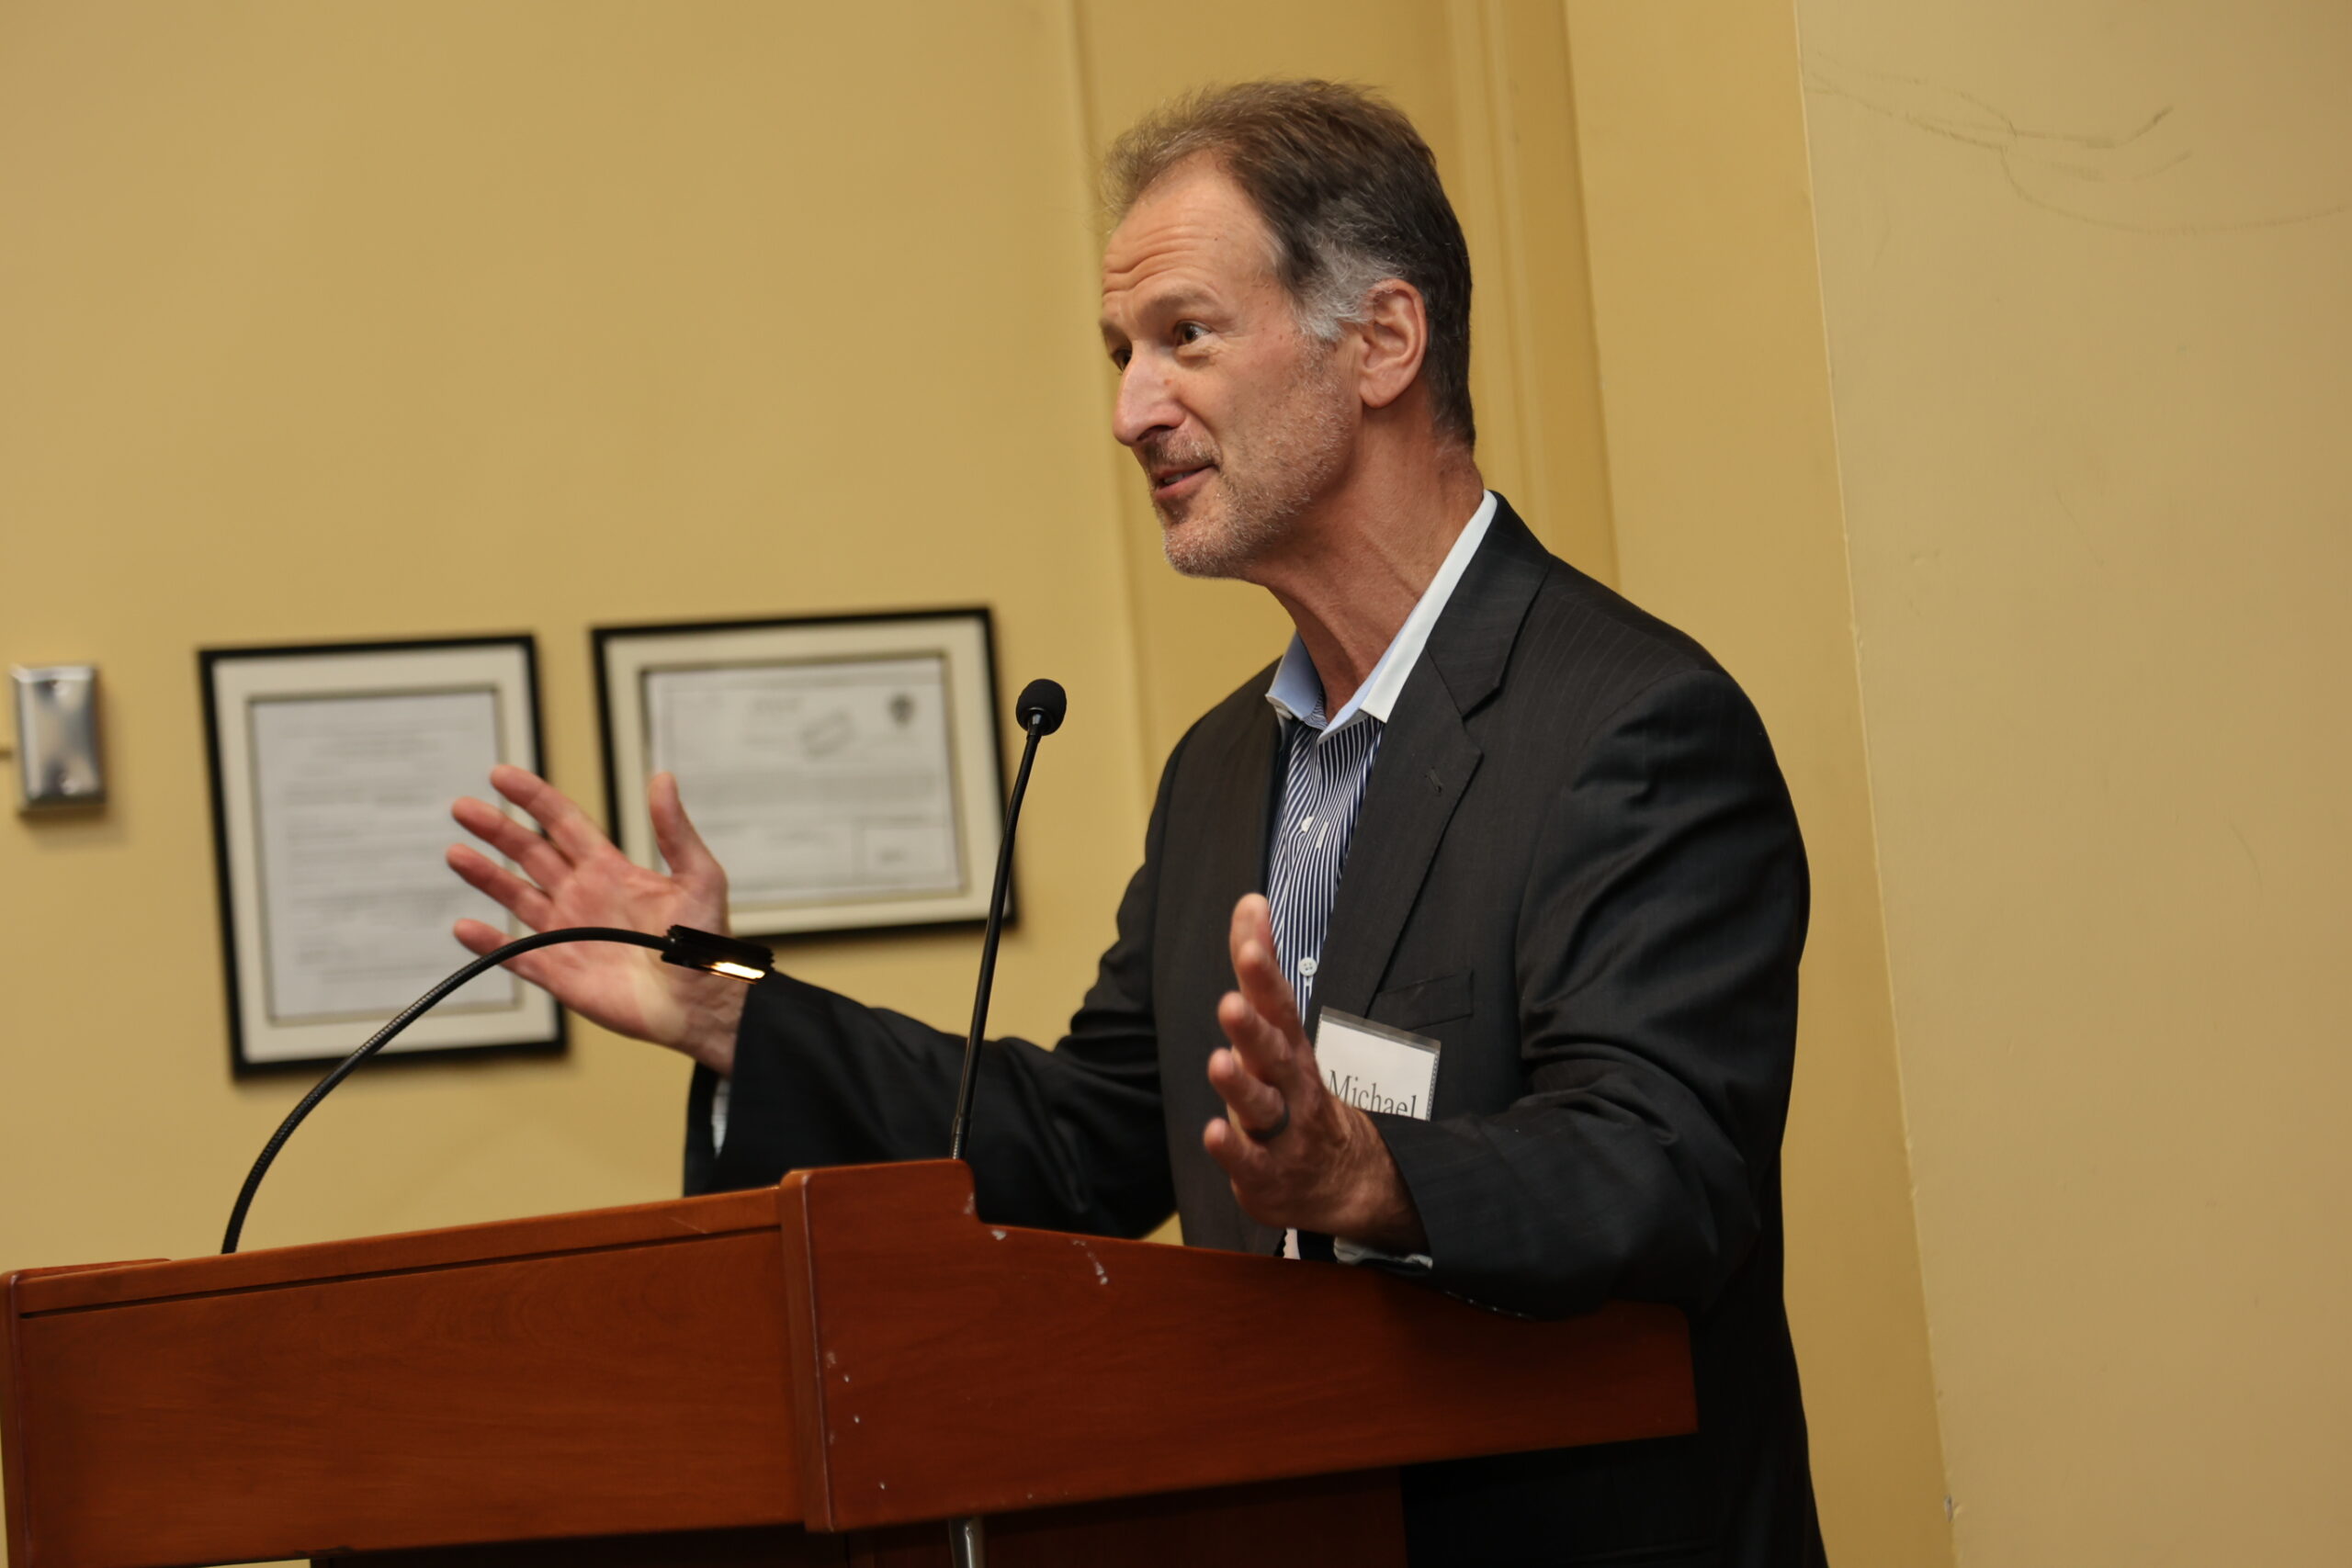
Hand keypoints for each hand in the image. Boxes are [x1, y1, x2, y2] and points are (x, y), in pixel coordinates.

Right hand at [447, 766, 746, 1072]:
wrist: (702, 1003)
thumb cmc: (706, 942)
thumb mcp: (699, 877)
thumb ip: (675, 831)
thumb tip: (663, 778)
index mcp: (611, 869)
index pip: (563, 823)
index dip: (533, 799)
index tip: (501, 775)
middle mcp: (584, 896)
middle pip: (531, 853)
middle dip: (498, 830)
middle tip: (463, 808)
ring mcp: (569, 934)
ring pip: (516, 897)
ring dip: (486, 876)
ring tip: (456, 853)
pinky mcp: (561, 972)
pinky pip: (517, 956)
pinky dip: (490, 944)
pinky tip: (464, 927)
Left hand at [1201, 895, 1426, 1252]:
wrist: (1344, 1179)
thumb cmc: (1296, 1090)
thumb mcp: (1278, 1028)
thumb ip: (1259, 969)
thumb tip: (1250, 901)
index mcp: (1289, 1048)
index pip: (1279, 1006)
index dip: (1265, 977)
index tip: (1252, 945)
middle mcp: (1289, 1085)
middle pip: (1273, 1053)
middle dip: (1253, 1028)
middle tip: (1231, 1003)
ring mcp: (1281, 1130)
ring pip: (1262, 1106)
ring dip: (1240, 1085)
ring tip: (1219, 1062)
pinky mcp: (1265, 1172)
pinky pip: (1249, 1161)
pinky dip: (1232, 1149)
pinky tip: (1212, 1134)